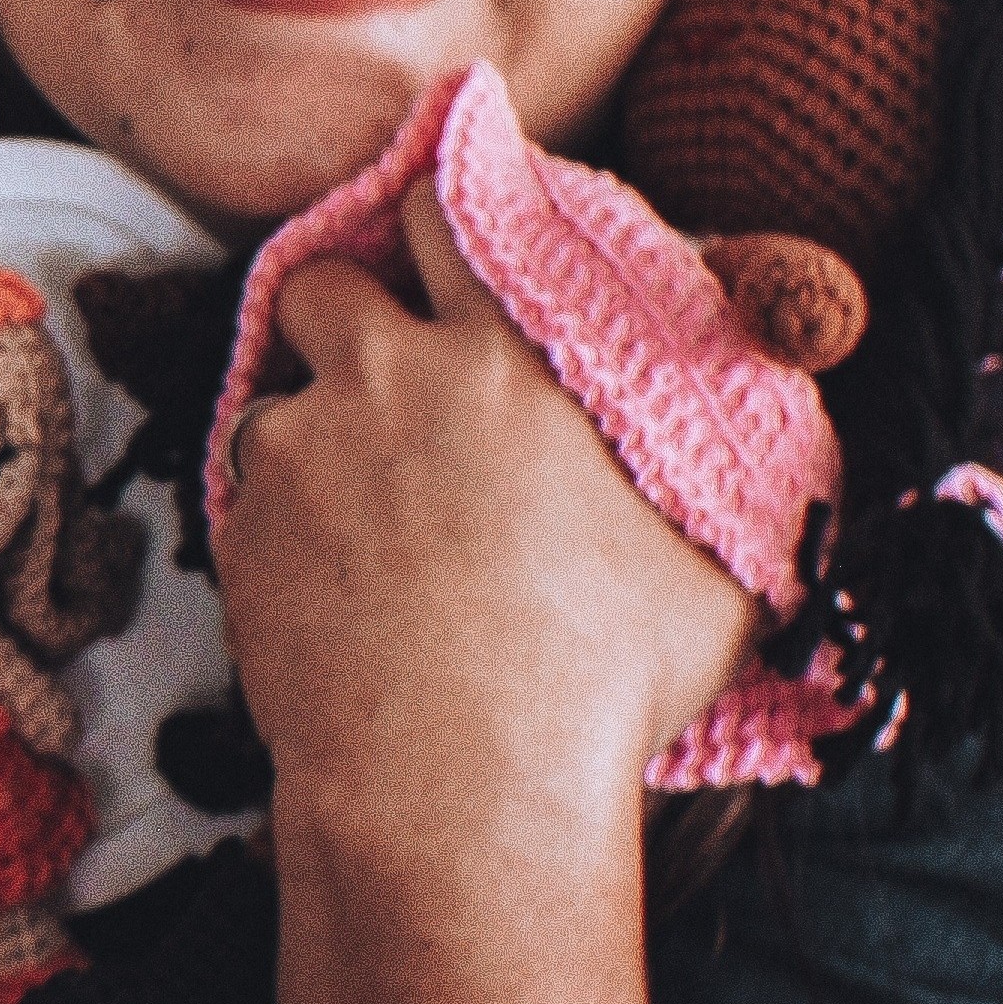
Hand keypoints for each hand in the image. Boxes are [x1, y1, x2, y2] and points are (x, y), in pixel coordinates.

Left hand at [219, 180, 753, 830]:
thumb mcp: (714, 557)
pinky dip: (283, 515)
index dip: (437, 216)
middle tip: (385, 362)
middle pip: (326, 281)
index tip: (439, 233)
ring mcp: (298, 452)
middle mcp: (388, 380)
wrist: (461, 787)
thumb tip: (763, 409)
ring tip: (368, 501)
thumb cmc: (603, 681)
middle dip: (348, 306)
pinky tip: (336, 575)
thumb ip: (718, 457)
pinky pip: (250, 494)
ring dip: (315, 424)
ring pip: (281, 393)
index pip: (446, 216)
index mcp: (506, 357)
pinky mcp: (240, 530)